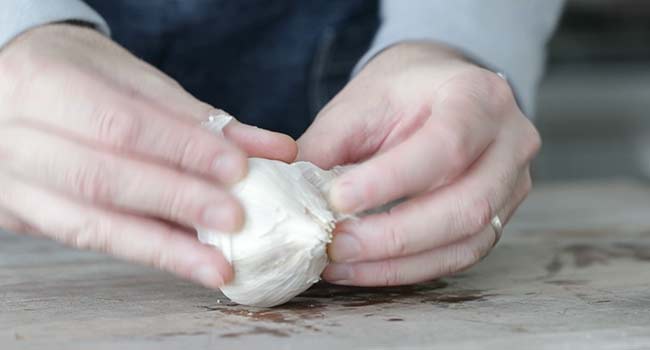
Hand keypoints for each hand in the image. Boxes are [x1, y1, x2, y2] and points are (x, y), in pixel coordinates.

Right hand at [0, 25, 296, 287]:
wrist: (12, 89)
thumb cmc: (81, 76)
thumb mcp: (133, 78)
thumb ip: (194, 116)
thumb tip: (269, 150)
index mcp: (43, 85)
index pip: (121, 125)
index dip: (182, 149)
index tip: (238, 168)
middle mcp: (16, 140)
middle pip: (104, 179)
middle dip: (177, 201)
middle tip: (236, 217)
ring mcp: (14, 187)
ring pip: (92, 225)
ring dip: (165, 248)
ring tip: (218, 264)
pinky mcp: (26, 219)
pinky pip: (92, 241)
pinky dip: (149, 252)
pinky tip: (192, 263)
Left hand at [298, 42, 539, 285]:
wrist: (439, 89)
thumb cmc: (398, 93)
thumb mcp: (358, 105)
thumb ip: (326, 148)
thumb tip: (290, 200)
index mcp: (478, 96)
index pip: (445, 146)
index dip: (390, 181)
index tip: (336, 200)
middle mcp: (510, 142)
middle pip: (466, 205)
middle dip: (393, 236)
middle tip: (334, 245)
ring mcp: (512, 183)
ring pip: (468, 241)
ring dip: (398, 262)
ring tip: (341, 262)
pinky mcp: (499, 216)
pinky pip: (460, 255)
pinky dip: (410, 269)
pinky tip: (365, 268)